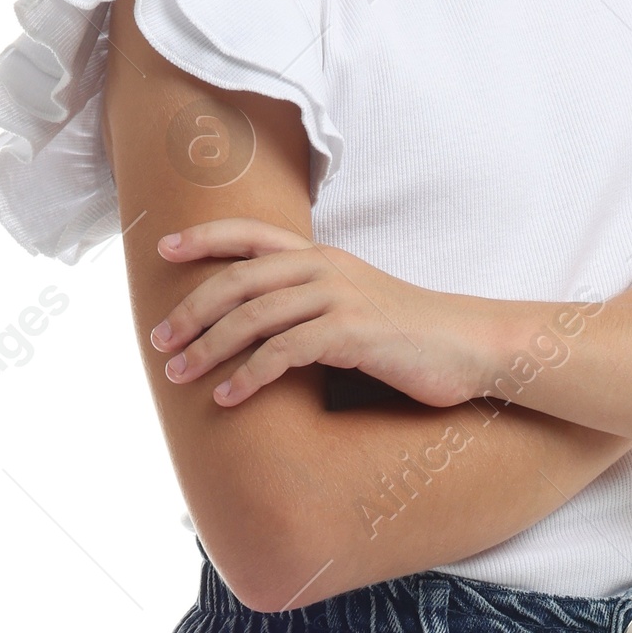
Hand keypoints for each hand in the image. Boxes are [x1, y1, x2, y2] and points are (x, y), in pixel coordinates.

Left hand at [149, 221, 503, 409]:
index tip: (163, 248)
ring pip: (254, 316)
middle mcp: (325, 269)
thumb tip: (267, 329)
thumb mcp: (357, 306)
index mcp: (323, 257)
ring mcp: (339, 298)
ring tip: (178, 372)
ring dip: (209, 346)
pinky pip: (284, 353)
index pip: (252, 235)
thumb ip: (314, 305)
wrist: (473, 346)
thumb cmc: (412, 336)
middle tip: (158, 338)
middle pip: (239, 279)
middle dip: (191, 308)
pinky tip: (228, 397)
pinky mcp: (353, 335)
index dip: (204, 238)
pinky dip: (249, 376)